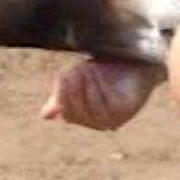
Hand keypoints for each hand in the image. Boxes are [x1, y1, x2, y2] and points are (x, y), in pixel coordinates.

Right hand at [39, 58, 166, 130]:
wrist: (134, 56)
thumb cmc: (107, 68)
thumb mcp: (79, 78)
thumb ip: (63, 95)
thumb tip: (45, 115)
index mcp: (87, 117)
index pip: (67, 114)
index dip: (62, 96)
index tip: (61, 75)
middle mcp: (101, 122)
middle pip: (76, 113)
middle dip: (70, 92)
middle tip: (69, 72)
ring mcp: (115, 118)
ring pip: (89, 108)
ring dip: (83, 85)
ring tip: (85, 68)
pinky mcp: (126, 111)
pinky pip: (104, 105)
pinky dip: (96, 88)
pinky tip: (94, 73)